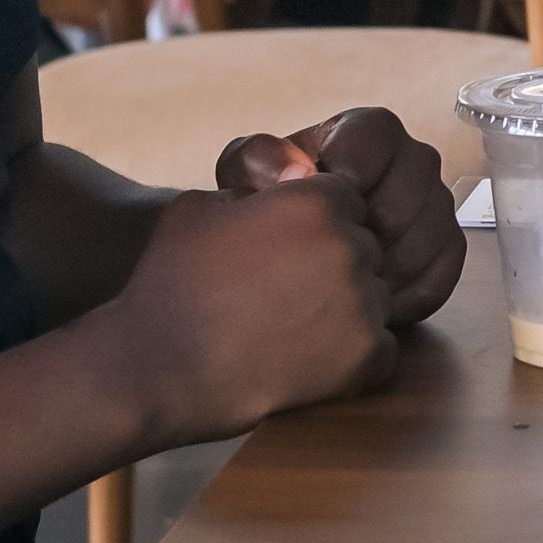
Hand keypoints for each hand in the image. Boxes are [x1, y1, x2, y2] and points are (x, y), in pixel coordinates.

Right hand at [97, 170, 400, 444]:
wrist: (161, 367)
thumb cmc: (172, 282)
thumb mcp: (202, 206)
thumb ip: (256, 184)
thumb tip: (293, 174)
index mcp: (317, 201)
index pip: (347, 201)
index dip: (313, 226)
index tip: (281, 251)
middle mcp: (350, 246)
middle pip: (364, 247)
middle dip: (332, 265)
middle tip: (282, 293)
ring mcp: (363, 303)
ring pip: (374, 296)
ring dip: (343, 309)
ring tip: (288, 327)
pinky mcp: (367, 355)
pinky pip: (381, 346)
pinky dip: (351, 356)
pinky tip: (305, 357)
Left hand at [221, 110, 468, 323]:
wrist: (291, 247)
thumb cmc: (272, 202)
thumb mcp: (247, 173)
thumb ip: (259, 160)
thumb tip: (297, 172)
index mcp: (367, 131)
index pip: (380, 134)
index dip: (353, 169)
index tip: (328, 198)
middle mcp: (411, 161)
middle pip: (413, 186)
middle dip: (370, 226)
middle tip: (335, 251)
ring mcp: (435, 205)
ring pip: (432, 231)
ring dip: (388, 266)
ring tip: (349, 283)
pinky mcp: (448, 248)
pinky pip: (444, 271)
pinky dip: (408, 294)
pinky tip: (373, 302)